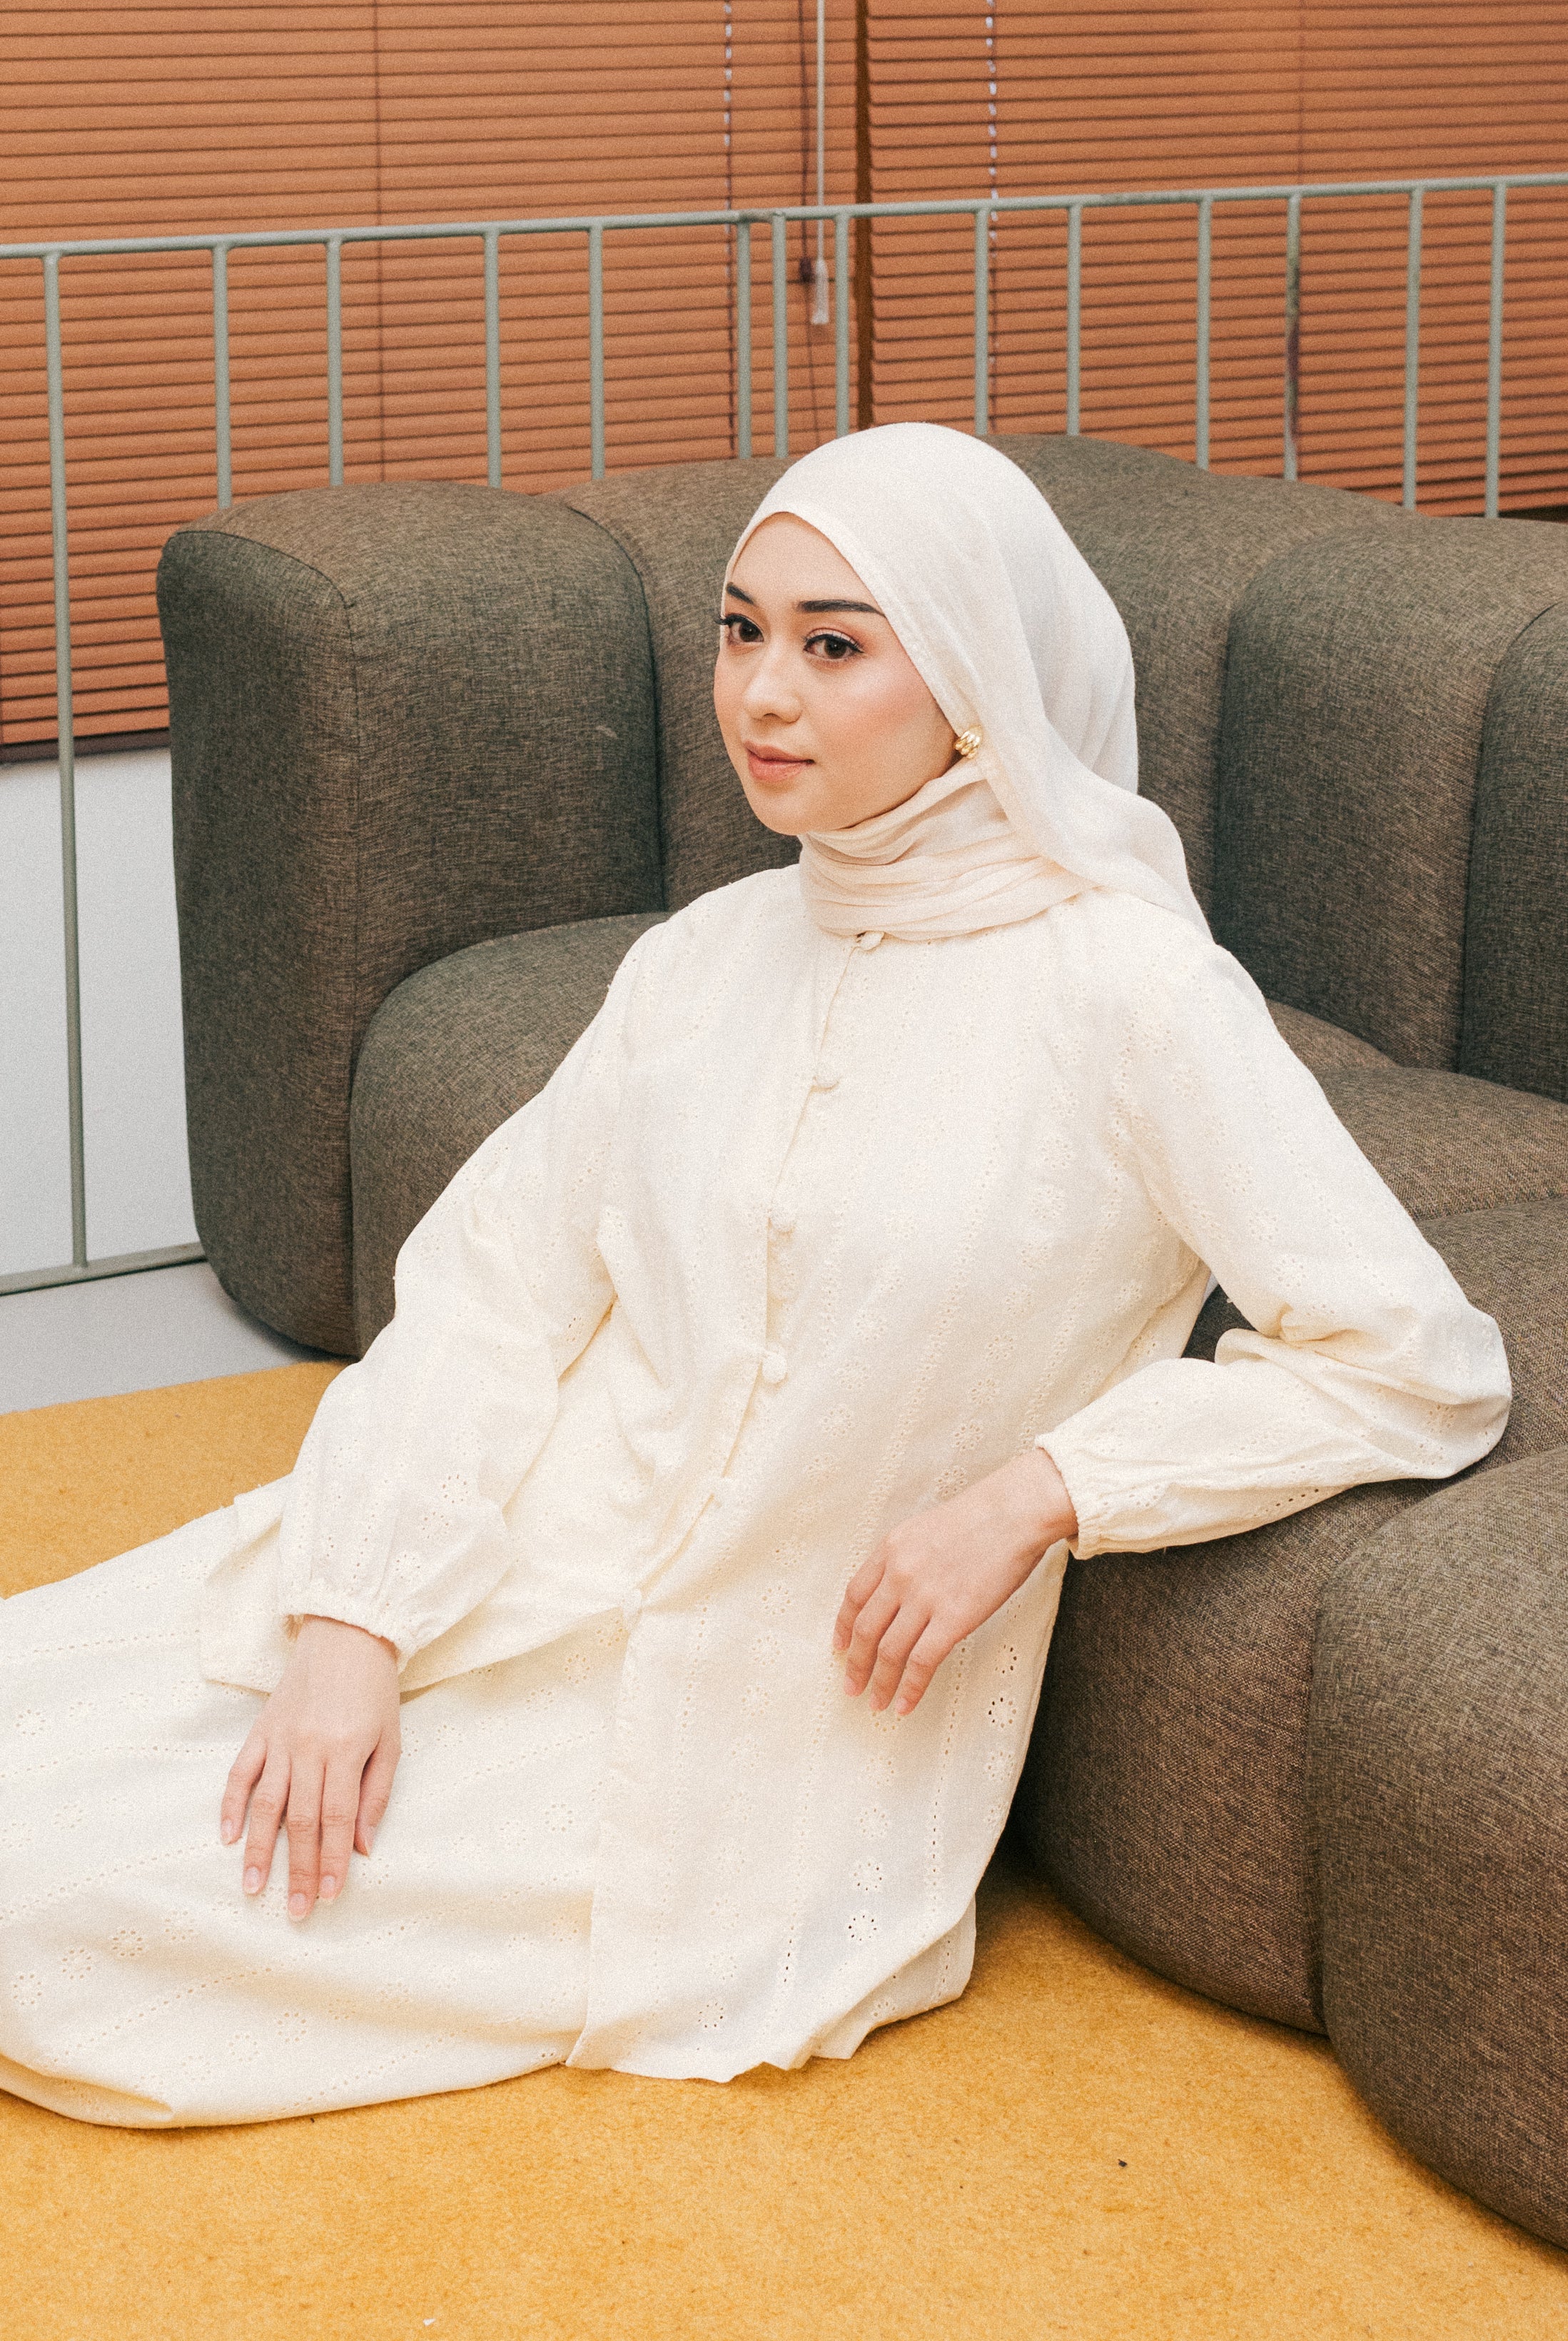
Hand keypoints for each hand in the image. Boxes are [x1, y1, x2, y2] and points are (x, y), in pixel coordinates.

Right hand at [220, 1616, 400, 1919]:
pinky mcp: (259, 1728)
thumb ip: (375, 1794)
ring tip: (254, 1888)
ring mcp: (279, 1738)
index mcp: (345, 1751)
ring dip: (259, 1850)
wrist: (347, 1634)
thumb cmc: (374, 1691)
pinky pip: (240, 1772)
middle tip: (296, 1911)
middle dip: (299, 1870)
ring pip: (265, 1804)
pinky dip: (230, 1805)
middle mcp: (308, 1747)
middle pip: (300, 1820)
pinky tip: (227, 1837)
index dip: (333, 1861)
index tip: (330, 1896)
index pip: (336, 1818)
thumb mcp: (390, 1740)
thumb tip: (361, 1847)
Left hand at [833, 1448, 1077, 1718]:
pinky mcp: (954, 1618)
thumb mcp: (926, 1528)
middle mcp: (899, 1574)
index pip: (854, 1596)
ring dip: (879, 1682)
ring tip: (876, 1703)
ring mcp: (924, 1597)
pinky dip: (910, 1688)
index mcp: (890, 1549)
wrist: (1014, 1512)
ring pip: (889, 1651)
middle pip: (865, 1629)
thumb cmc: (981, 1517)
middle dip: (855, 1663)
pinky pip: (922, 1662)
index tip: (839, 1647)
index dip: (843, 1627)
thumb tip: (899, 1591)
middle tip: (851, 1686)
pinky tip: (905, 1704)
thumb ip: (907, 1558)